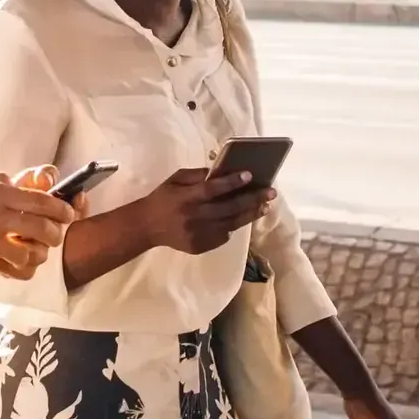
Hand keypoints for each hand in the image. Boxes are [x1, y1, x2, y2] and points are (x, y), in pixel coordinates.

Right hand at [0, 174, 71, 279]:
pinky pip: (4, 270)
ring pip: (29, 257)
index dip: (62, 210)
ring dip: (32, 257)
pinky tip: (0, 263)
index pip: (43, 201)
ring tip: (26, 254)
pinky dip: (6, 269)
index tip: (68, 214)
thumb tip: (27, 183)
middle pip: (44, 231)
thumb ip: (1, 181)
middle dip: (54, 236)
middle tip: (51, 238)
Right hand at [114, 167, 272, 256]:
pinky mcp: (200, 246)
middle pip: (228, 208)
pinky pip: (223, 236)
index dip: (231, 182)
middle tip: (270, 192)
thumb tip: (221, 172)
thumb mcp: (175, 180)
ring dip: (250, 214)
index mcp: (186, 197)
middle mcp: (193, 216)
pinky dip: (233, 226)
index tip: (249, 175)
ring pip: (231, 224)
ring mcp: (198, 234)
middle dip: (252, 199)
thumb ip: (196, 175)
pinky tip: (242, 218)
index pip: (212, 189)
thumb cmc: (162, 198)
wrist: (147, 227)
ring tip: (264, 206)